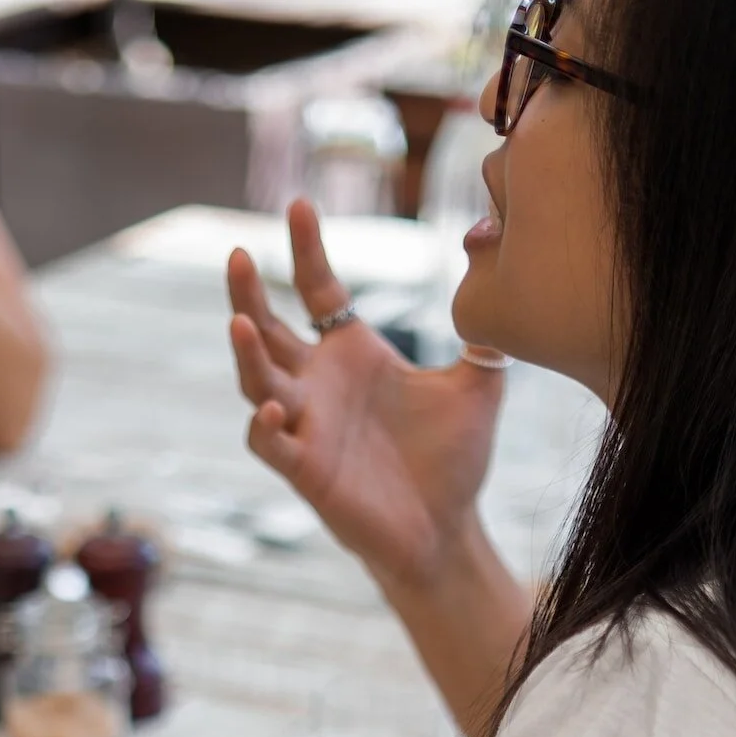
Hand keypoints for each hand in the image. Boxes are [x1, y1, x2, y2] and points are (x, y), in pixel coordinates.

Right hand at [228, 201, 504, 595]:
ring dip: (245, 355)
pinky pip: (270, 446)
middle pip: (268, 329)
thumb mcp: (478, 386)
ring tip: (240, 323)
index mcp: (352, 355)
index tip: (299, 205)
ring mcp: (307, 428)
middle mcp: (320, 387)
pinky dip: (264, 428)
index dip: (306, 249)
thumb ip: (482, 335)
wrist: (447, 530)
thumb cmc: (455, 463)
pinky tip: (271, 410)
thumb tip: (500, 277)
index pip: (316, 290)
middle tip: (236, 253)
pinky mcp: (306, 471)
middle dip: (247, 293)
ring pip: (256, 382)